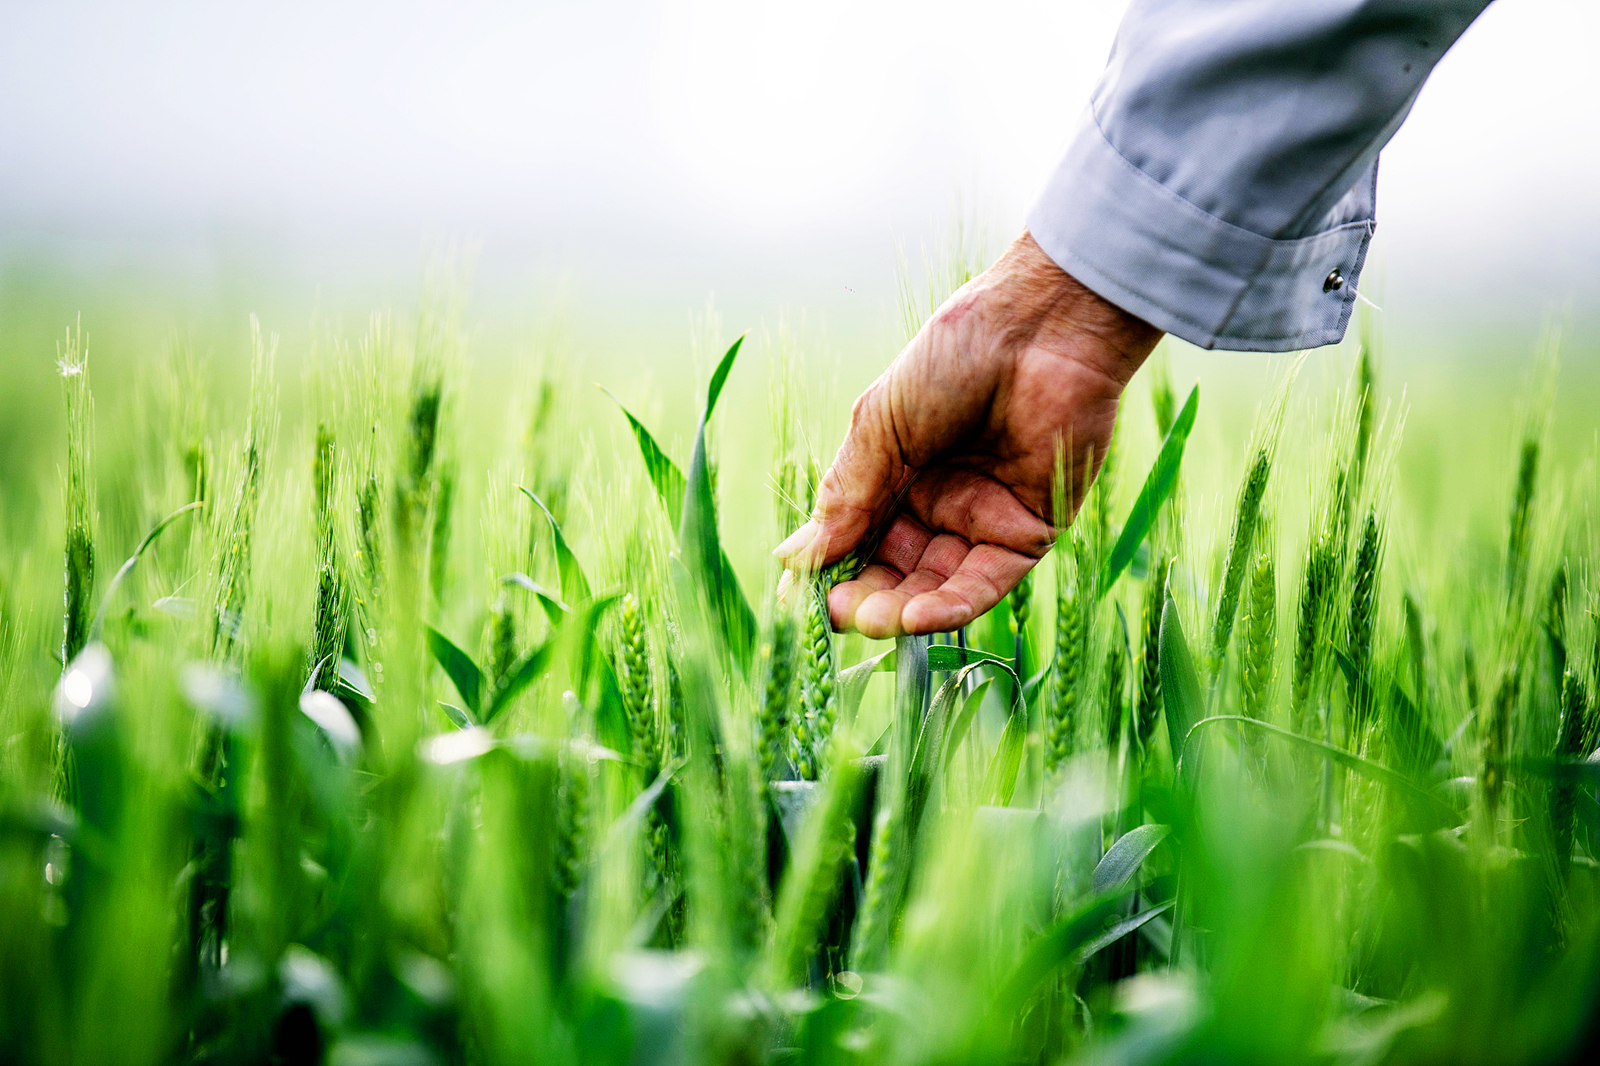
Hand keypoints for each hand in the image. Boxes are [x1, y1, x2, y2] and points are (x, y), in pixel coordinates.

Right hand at [774, 231, 1161, 637]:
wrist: (1036, 328)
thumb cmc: (952, 359)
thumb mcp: (879, 427)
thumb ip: (845, 497)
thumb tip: (793, 561)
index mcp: (898, 472)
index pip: (858, 537)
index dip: (830, 569)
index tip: (796, 601)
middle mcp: (940, 501)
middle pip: (896, 568)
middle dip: (864, 596)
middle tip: (834, 615)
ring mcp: (985, 519)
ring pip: (938, 585)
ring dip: (903, 610)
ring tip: (868, 620)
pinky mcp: (1030, 532)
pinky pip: (987, 582)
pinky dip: (952, 605)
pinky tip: (916, 616)